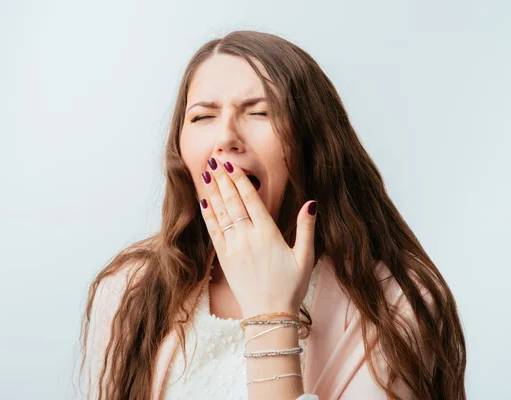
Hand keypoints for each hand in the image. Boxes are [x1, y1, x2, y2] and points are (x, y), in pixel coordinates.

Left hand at [198, 157, 318, 317]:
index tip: (231, 164)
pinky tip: (204, 201)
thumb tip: (311, 203)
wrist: (269, 315)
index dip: (239, 180)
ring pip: (221, 213)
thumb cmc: (290, 287)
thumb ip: (306, 229)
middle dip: (222, 179)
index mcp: (268, 235)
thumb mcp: (305, 258)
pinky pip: (213, 232)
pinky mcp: (224, 259)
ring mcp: (233, 248)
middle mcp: (248, 238)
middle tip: (214, 159)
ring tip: (206, 172)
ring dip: (213, 191)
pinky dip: (208, 215)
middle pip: (232, 202)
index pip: (250, 200)